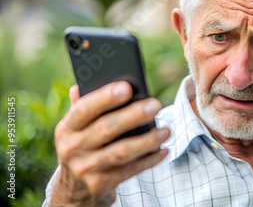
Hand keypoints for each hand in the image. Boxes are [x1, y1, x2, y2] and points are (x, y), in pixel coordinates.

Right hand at [49, 82, 169, 205]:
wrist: (75, 190)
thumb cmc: (85, 146)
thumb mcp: (77, 129)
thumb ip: (83, 106)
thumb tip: (84, 81)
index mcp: (66, 128)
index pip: (84, 109)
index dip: (105, 97)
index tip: (127, 87)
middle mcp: (72, 148)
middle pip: (106, 129)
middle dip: (133, 116)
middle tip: (156, 105)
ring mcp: (86, 169)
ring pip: (122, 152)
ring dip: (148, 140)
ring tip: (167, 130)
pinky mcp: (101, 184)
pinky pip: (131, 170)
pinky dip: (150, 160)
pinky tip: (164, 150)